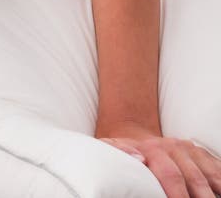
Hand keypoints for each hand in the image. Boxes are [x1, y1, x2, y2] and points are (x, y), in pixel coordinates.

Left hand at [98, 124, 220, 197]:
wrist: (135, 131)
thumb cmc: (124, 152)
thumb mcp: (112, 149)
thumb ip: (119, 151)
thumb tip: (137, 157)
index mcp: (153, 150)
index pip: (170, 176)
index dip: (178, 195)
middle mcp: (174, 148)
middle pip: (193, 179)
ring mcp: (189, 151)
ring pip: (209, 175)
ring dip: (213, 193)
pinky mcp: (201, 155)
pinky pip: (216, 169)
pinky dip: (220, 181)